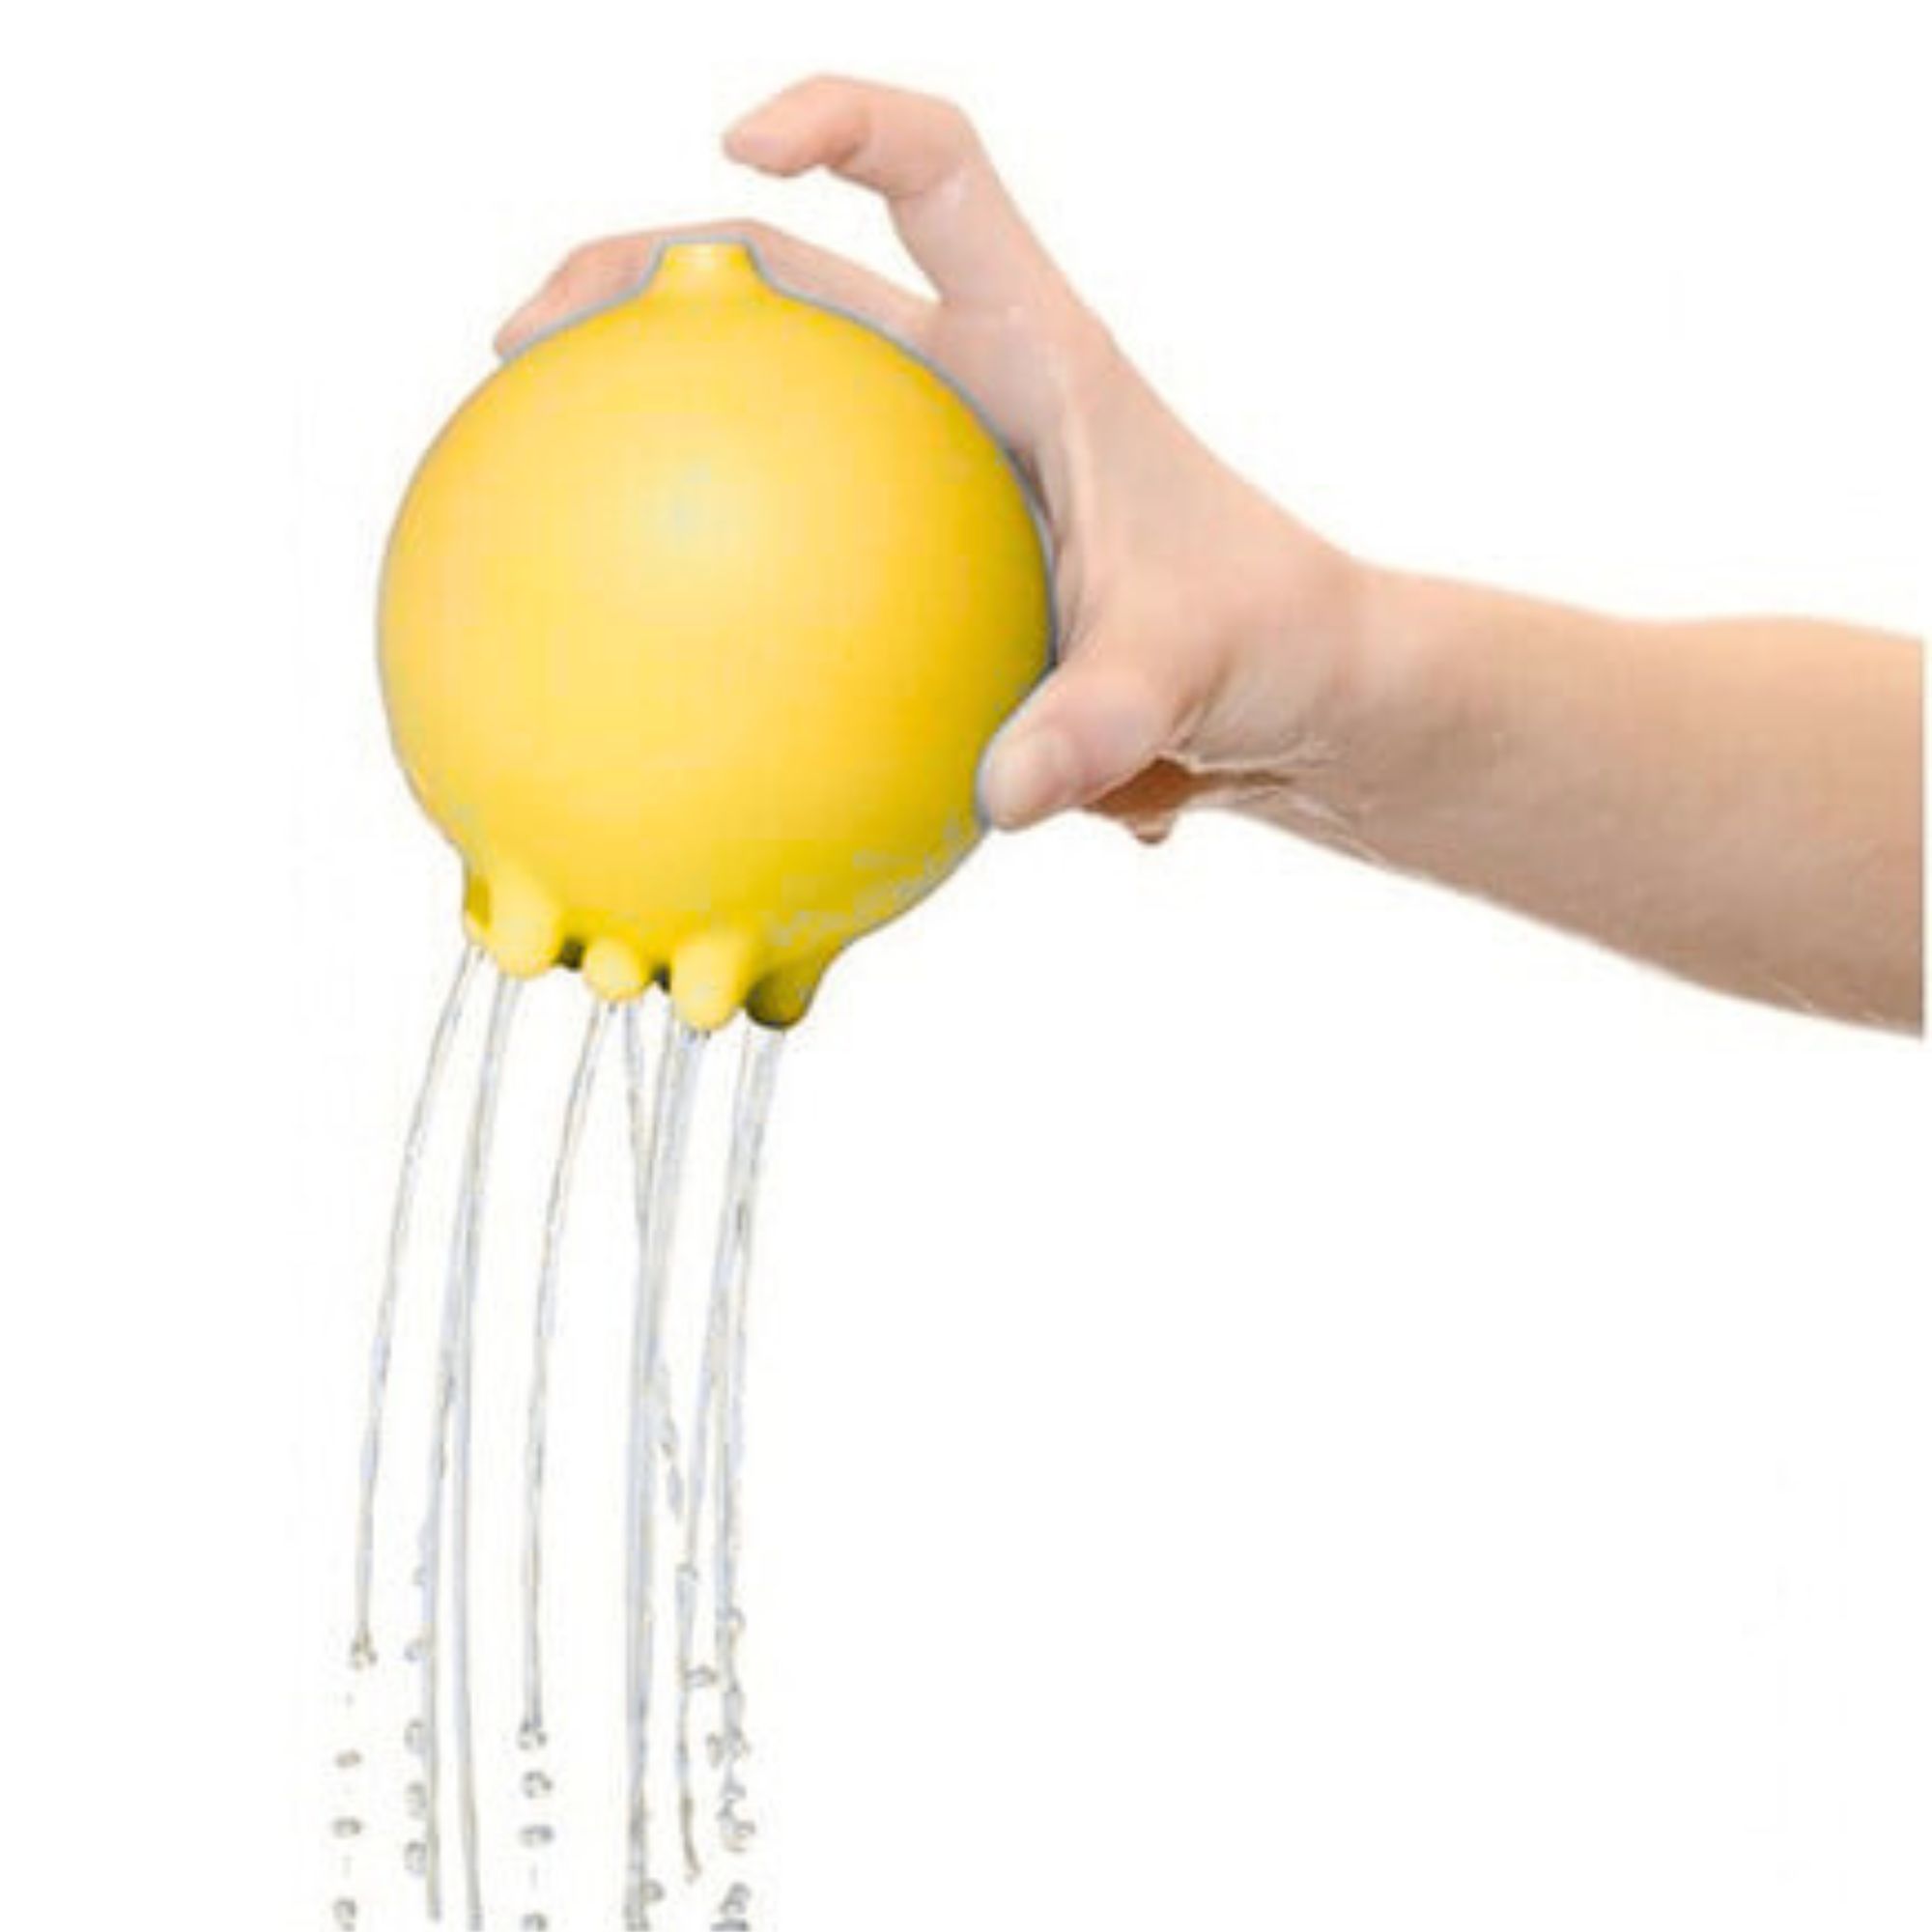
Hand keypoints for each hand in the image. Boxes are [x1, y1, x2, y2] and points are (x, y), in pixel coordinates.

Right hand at [496, 75, 1363, 843]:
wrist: (1289, 705)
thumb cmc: (1262, 649)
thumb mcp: (1192, 675)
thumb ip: (1103, 727)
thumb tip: (1000, 798)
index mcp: (1037, 357)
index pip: (939, 174)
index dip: (842, 122)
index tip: (740, 148)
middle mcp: (968, 394)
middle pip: (783, 281)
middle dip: (643, 280)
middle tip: (519, 347)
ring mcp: (928, 483)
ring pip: (764, 420)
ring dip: (645, 423)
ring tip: (515, 486)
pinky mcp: (912, 574)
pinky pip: (787, 563)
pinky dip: (709, 587)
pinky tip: (631, 672)